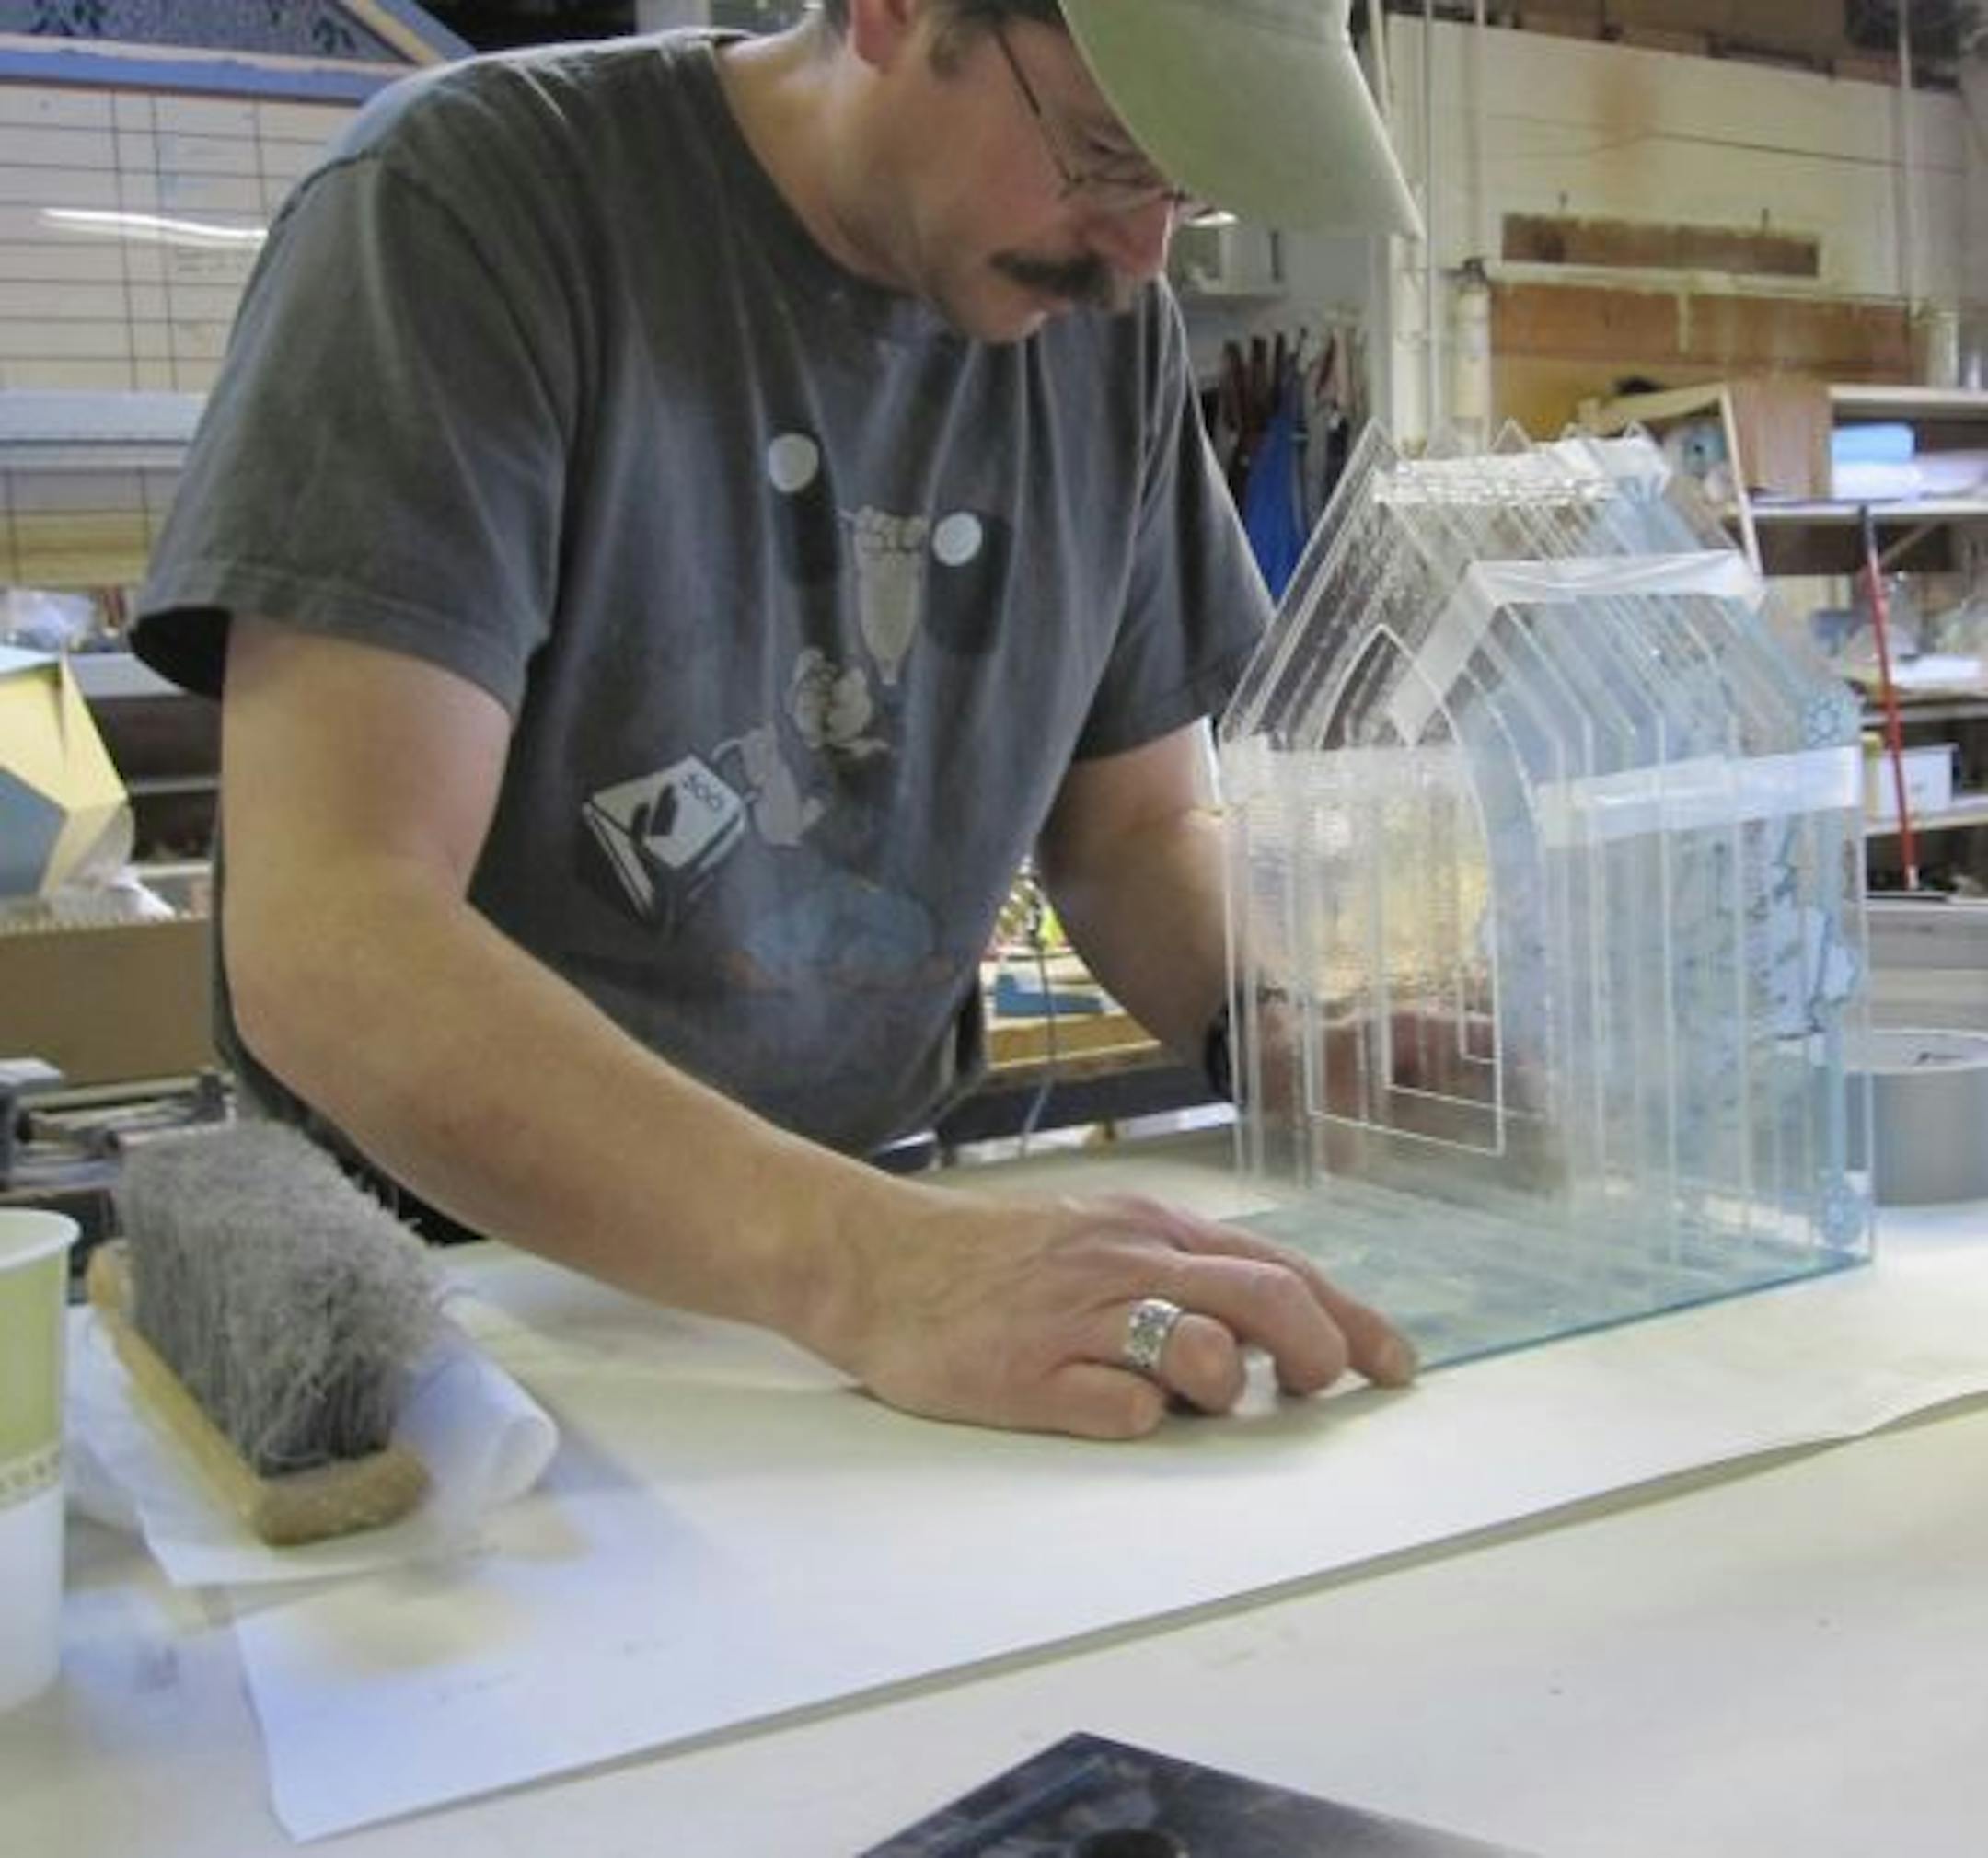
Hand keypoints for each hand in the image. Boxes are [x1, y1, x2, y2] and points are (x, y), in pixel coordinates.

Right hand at [829, 1187, 1416, 1439]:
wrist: (878, 1261)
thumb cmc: (997, 1258)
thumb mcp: (1099, 1238)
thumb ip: (1178, 1272)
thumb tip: (1263, 1327)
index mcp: (1150, 1230)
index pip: (1280, 1267)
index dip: (1349, 1318)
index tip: (1394, 1365)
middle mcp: (1125, 1264)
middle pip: (1262, 1299)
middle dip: (1317, 1350)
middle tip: (1317, 1391)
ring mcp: (1077, 1319)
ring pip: (1199, 1346)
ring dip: (1226, 1383)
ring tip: (1200, 1399)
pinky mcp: (1028, 1374)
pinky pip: (1117, 1406)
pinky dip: (1140, 1417)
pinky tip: (1120, 1412)